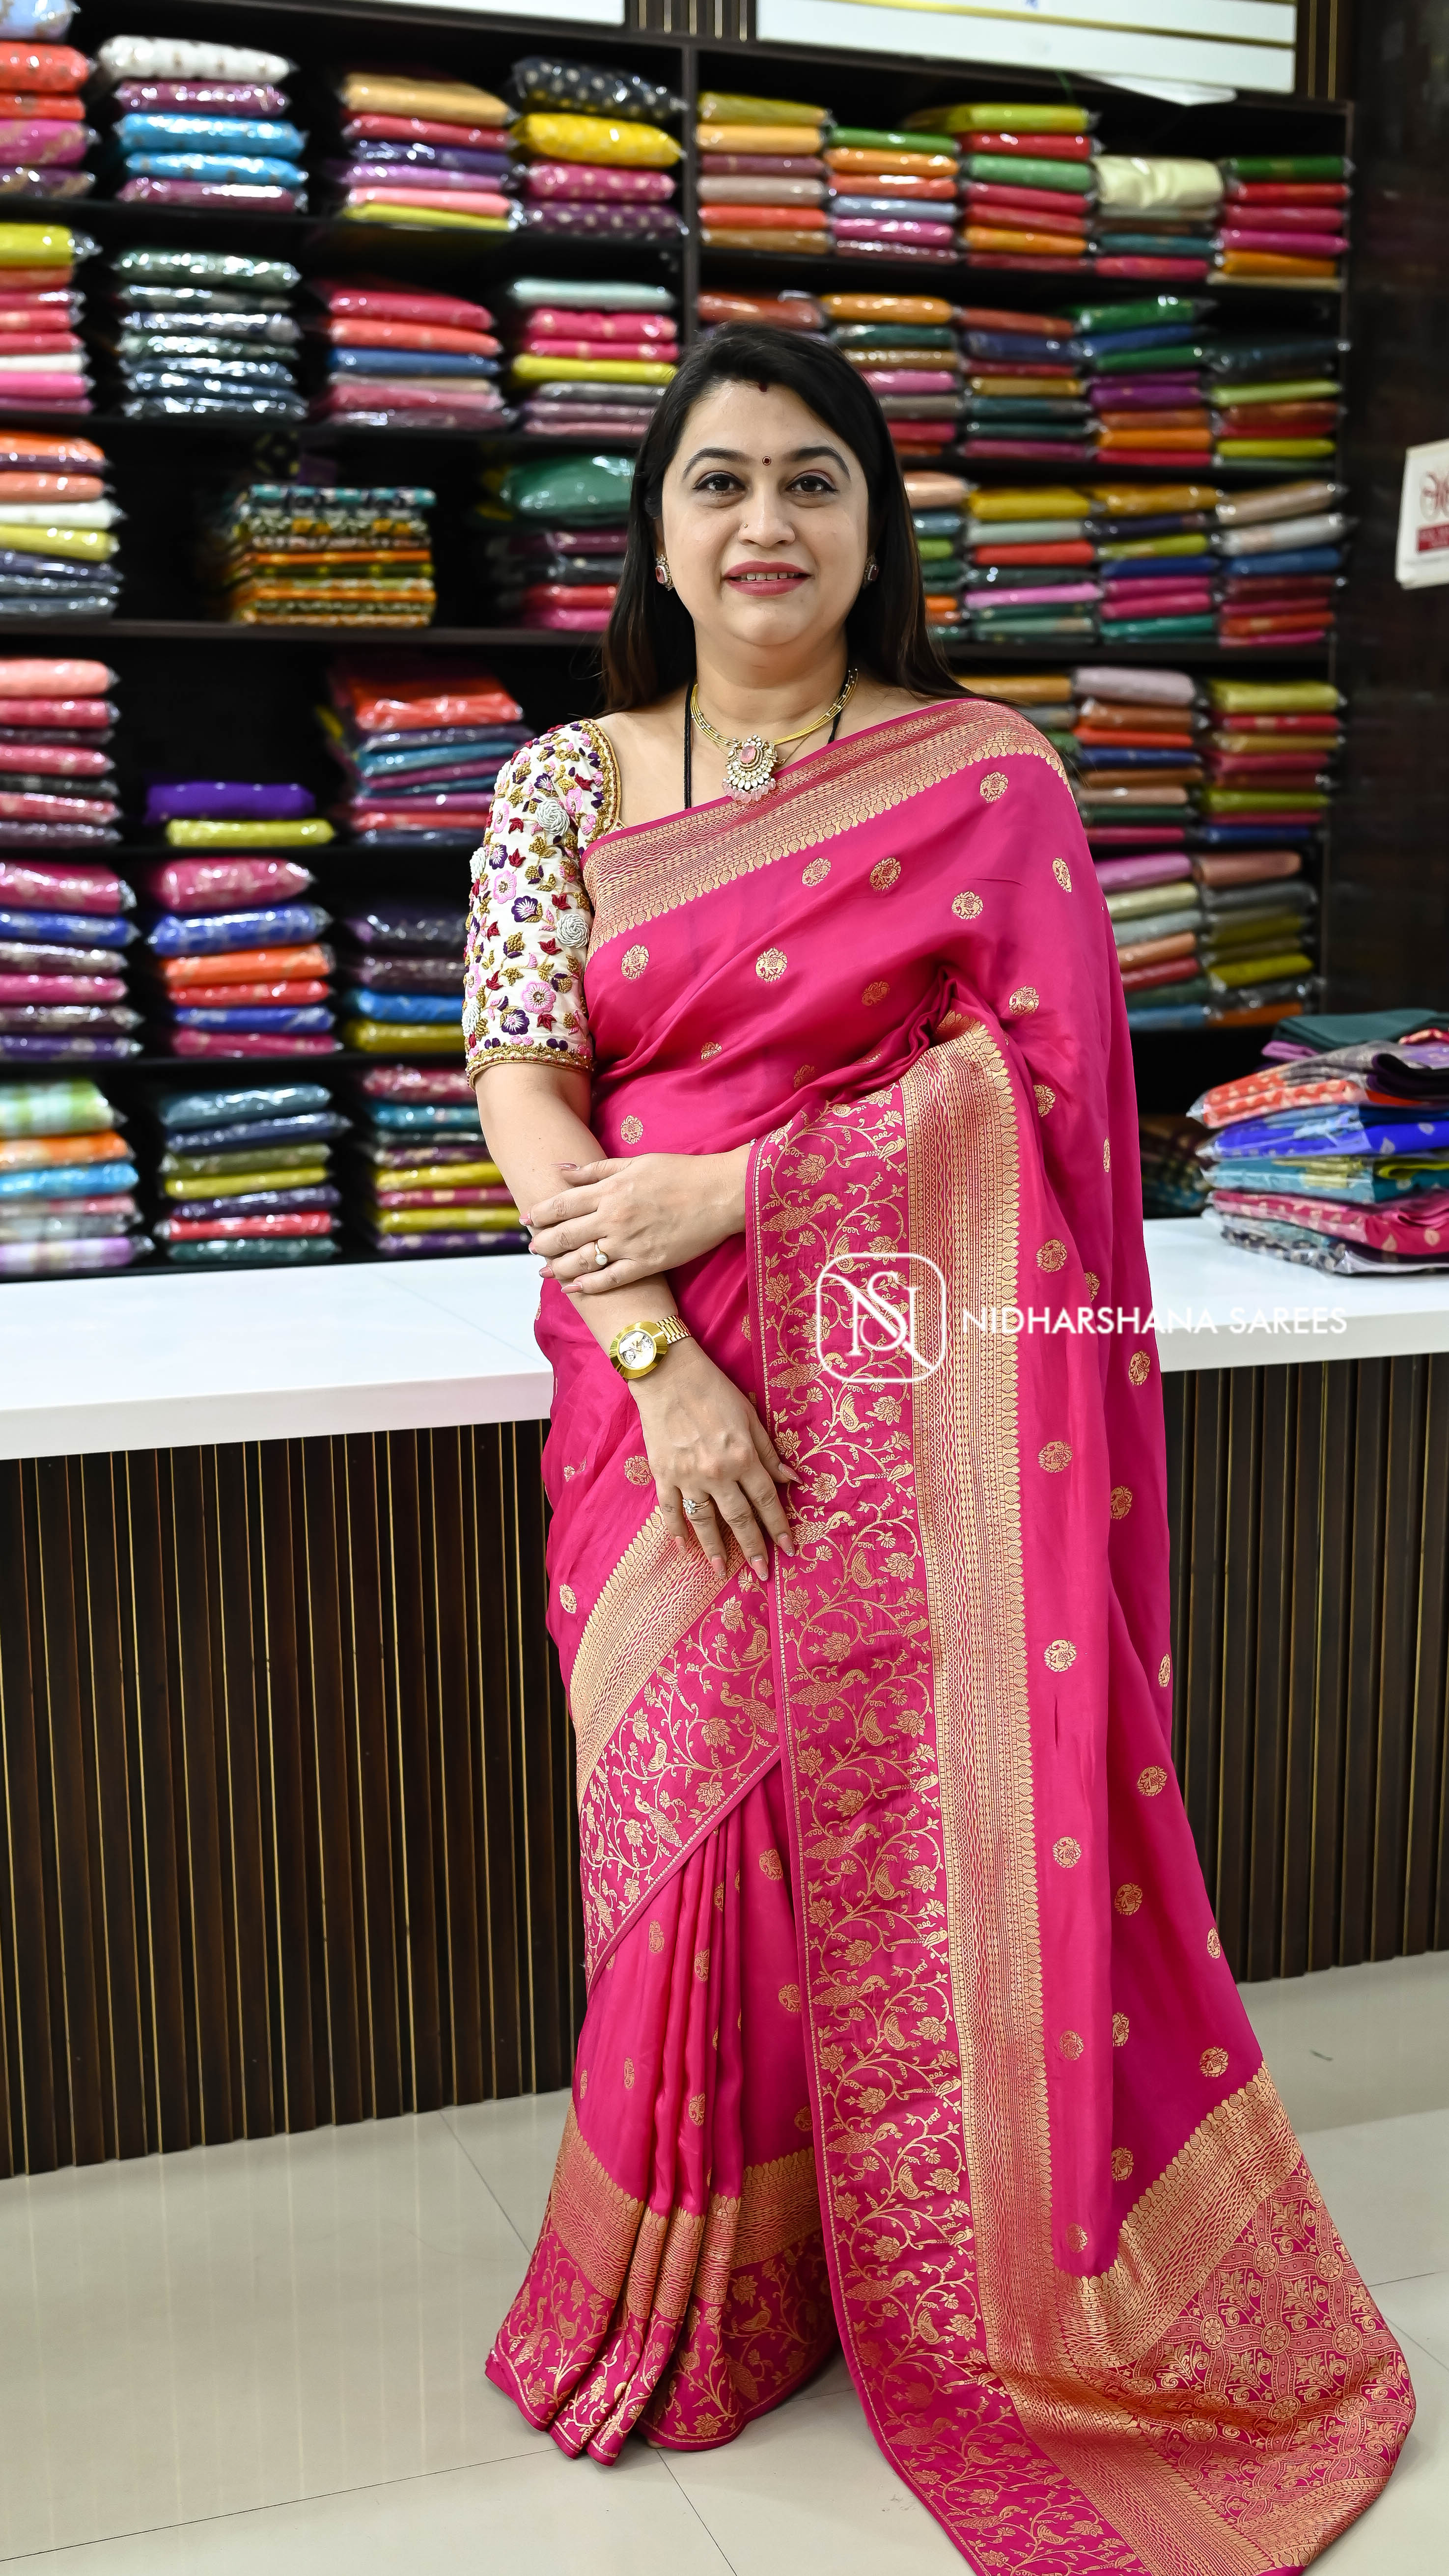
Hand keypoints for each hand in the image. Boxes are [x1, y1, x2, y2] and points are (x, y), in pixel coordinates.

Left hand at [526, 1147, 749, 1295]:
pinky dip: (588, 1286)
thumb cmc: (681, 1173)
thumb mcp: (636, 1162)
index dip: (539, 1214)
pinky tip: (573, 1288)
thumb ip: (596, 1169)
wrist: (721, 1193)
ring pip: (582, 1260)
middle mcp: (613, 1218)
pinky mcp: (648, 1263)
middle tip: (532, 1247)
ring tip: (544, 1270)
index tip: (526, 1220)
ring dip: (558, 1267)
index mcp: (610, 1190)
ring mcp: (629, 1243)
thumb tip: (561, 1169)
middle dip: (542, 1243)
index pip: (561, 1205)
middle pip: (565, 1235)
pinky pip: (610, 1280)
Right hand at [633, 1339, 796, 1579]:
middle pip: (739, 1518)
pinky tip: (683, 1547)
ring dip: (715, 1549)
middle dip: (753, 1548)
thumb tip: (792, 1479)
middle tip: (761, 1573)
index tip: (788, 1549)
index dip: (778, 1527)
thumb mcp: (750, 1416)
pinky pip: (669, 1509)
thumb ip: (768, 1451)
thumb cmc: (713, 1390)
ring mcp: (687, 1476)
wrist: (667, 1374)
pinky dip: (675, 1529)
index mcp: (743, 1457)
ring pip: (704, 1521)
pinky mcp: (663, 1474)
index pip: (767, 1501)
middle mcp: (717, 1472)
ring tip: (721, 1571)